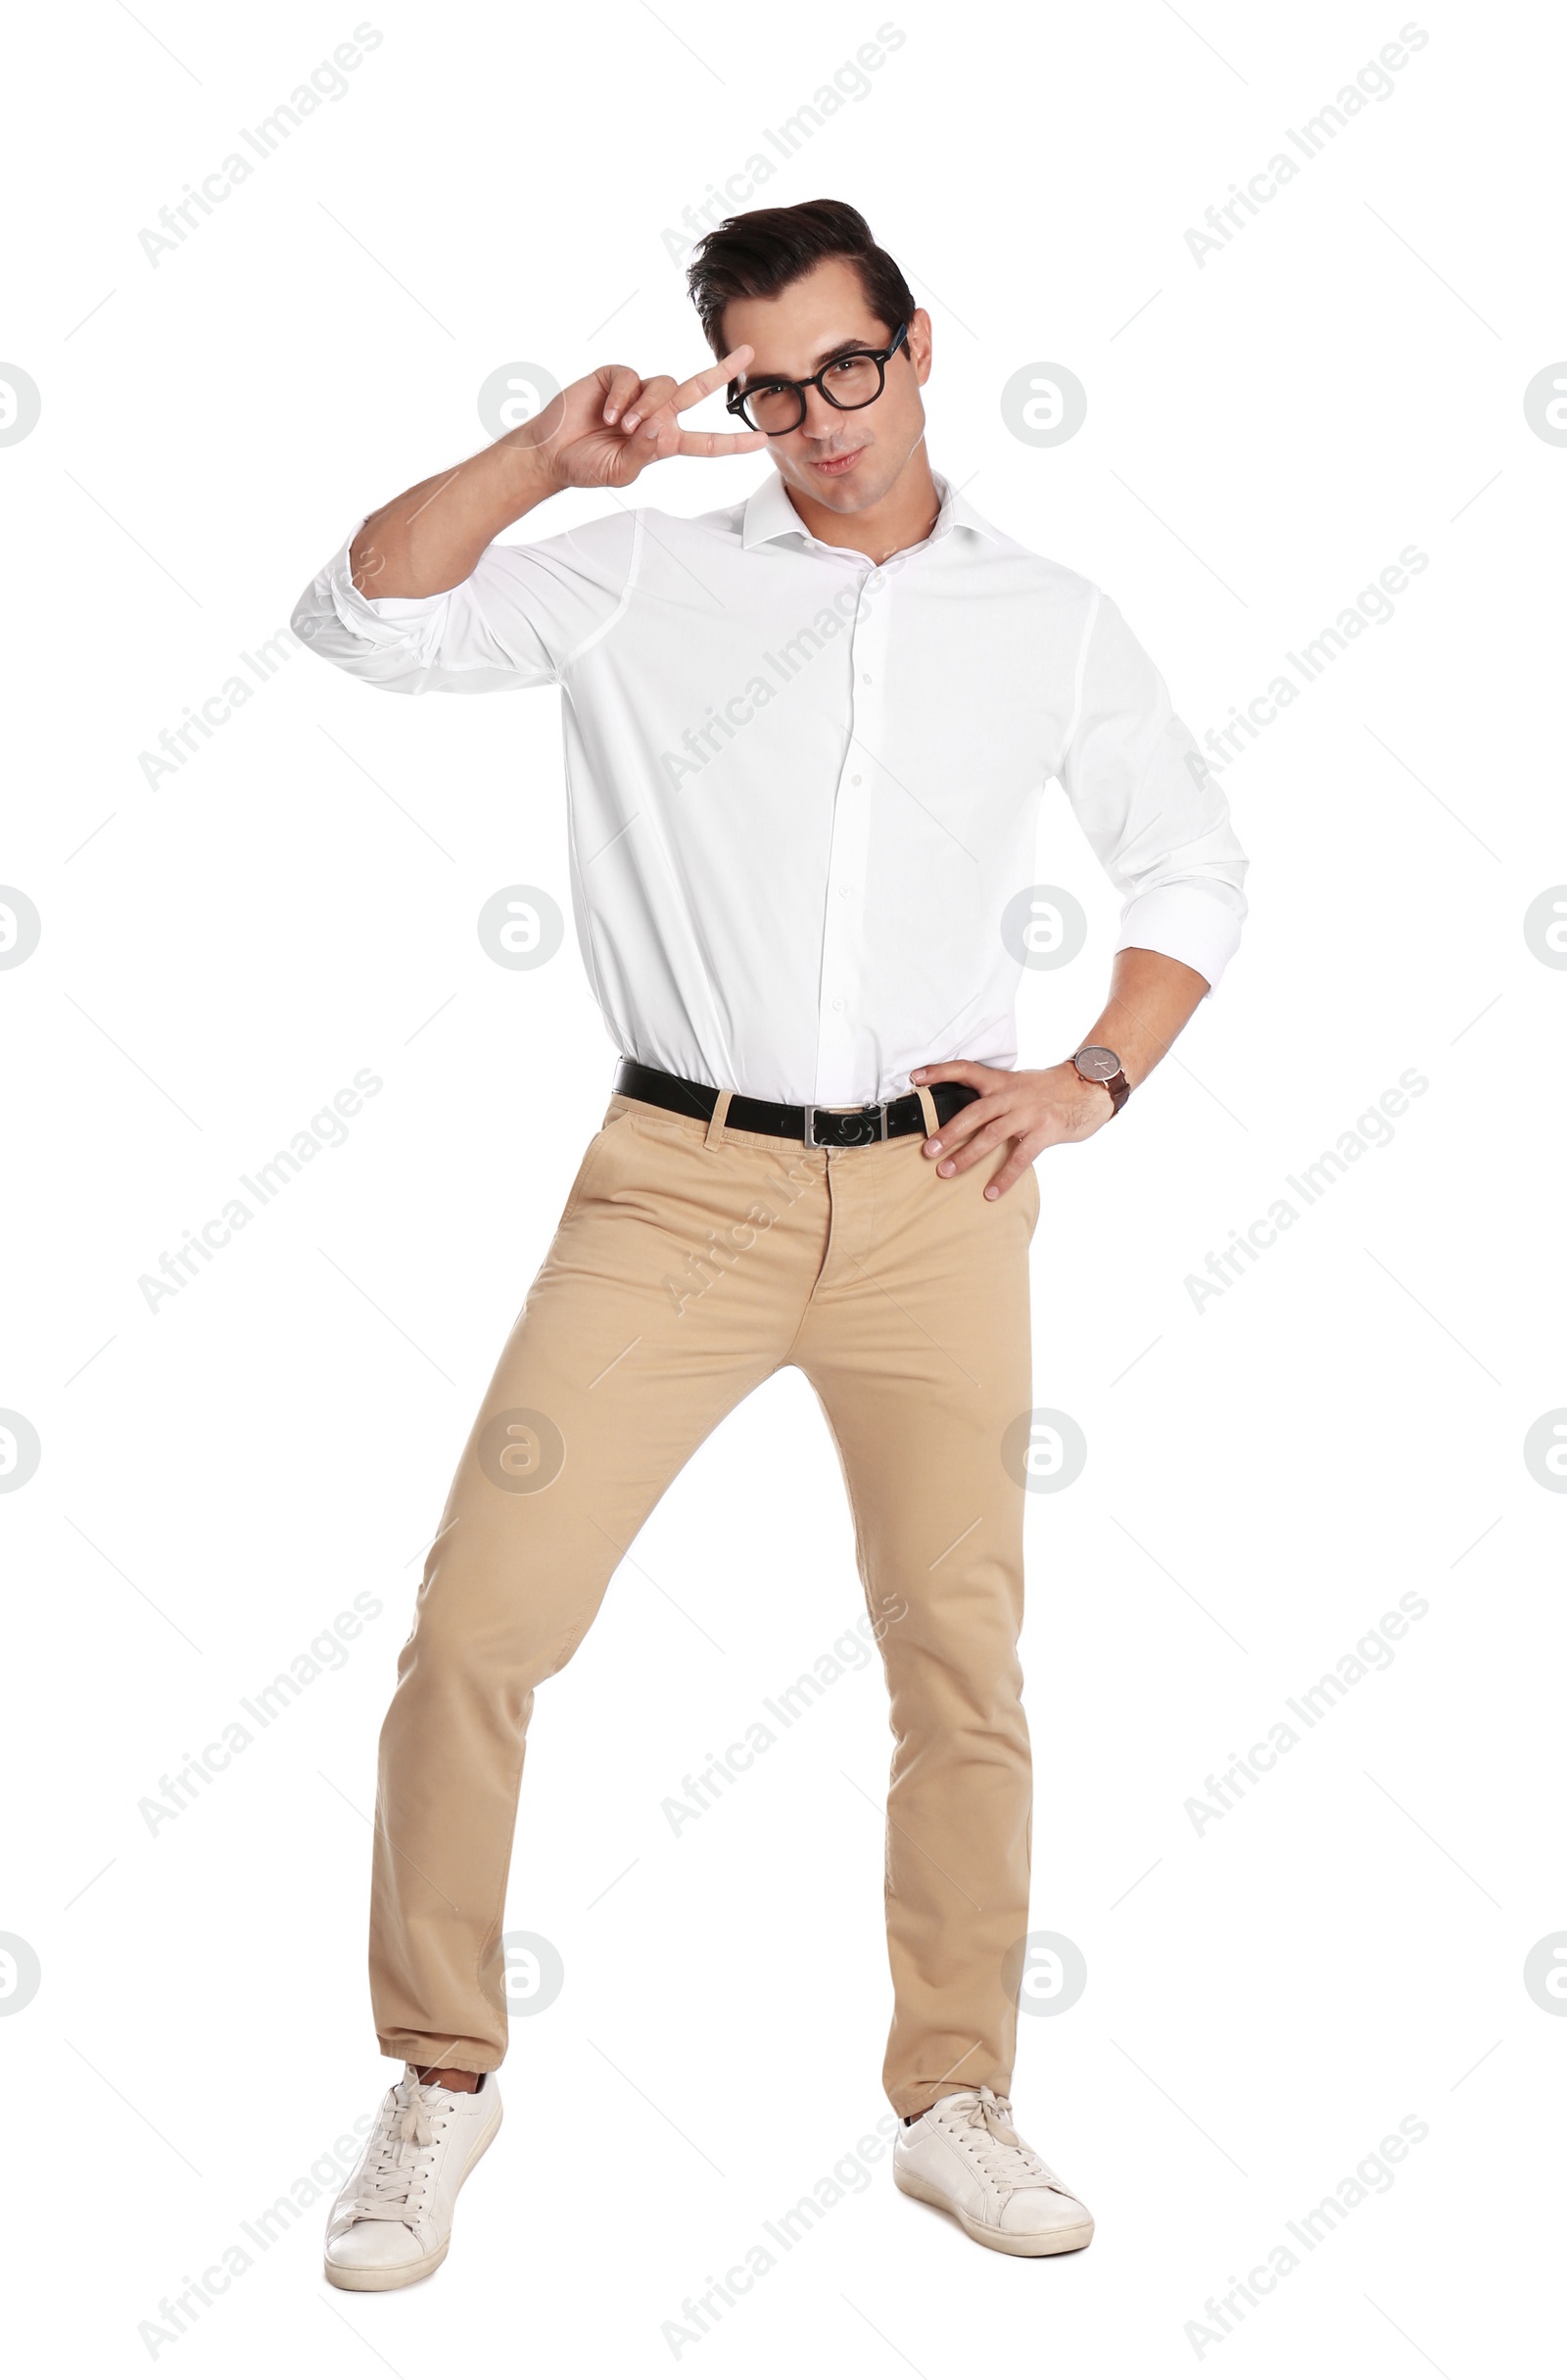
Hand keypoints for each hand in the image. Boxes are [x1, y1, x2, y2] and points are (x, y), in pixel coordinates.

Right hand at [516, 348, 768, 491]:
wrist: (552, 452)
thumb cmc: (586, 466)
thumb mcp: (620, 472)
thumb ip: (644, 454)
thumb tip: (661, 426)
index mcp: (664, 442)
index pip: (705, 442)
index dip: (733, 442)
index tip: (762, 440)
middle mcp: (656, 414)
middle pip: (697, 390)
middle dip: (722, 372)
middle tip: (746, 354)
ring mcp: (637, 393)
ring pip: (663, 386)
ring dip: (647, 408)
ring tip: (622, 428)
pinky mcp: (616, 377)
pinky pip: (631, 378)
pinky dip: (622, 397)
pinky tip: (607, 414)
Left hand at [911, 1059, 1114, 1198]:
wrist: (1089, 1088)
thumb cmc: (1051, 1091)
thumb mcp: (1020, 1084)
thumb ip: (996, 1096)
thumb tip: (967, 1115)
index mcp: (1002, 1081)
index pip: (966, 1069)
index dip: (940, 1071)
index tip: (915, 1077)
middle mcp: (1012, 1095)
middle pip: (974, 1112)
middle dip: (948, 1131)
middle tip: (927, 1150)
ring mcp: (1029, 1113)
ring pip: (991, 1135)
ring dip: (967, 1155)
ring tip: (946, 1172)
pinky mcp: (1045, 1131)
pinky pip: (1020, 1157)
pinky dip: (1004, 1176)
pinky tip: (991, 1192)